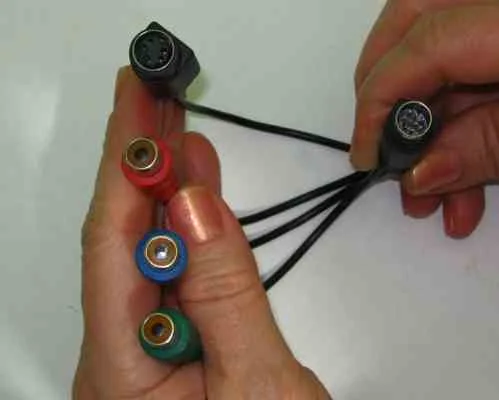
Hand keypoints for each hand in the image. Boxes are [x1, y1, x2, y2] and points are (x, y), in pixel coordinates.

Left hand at [73, 67, 329, 399]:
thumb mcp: (262, 387)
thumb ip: (227, 296)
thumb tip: (199, 207)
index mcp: (121, 373)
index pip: (113, 245)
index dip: (125, 170)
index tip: (140, 111)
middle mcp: (118, 357)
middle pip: (120, 240)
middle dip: (136, 164)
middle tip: (149, 99)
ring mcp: (143, 349)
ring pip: (148, 251)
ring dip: (164, 189)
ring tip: (175, 132)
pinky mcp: (173, 341)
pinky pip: (172, 271)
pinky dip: (187, 226)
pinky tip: (195, 194)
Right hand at [351, 0, 498, 237]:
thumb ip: (487, 149)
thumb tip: (419, 174)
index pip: (422, 46)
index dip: (379, 105)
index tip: (365, 159)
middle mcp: (497, 2)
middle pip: (411, 20)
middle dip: (382, 92)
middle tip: (385, 154)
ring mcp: (495, 12)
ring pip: (434, 43)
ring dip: (426, 122)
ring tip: (432, 198)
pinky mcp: (497, 33)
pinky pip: (462, 57)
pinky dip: (456, 113)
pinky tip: (461, 171)